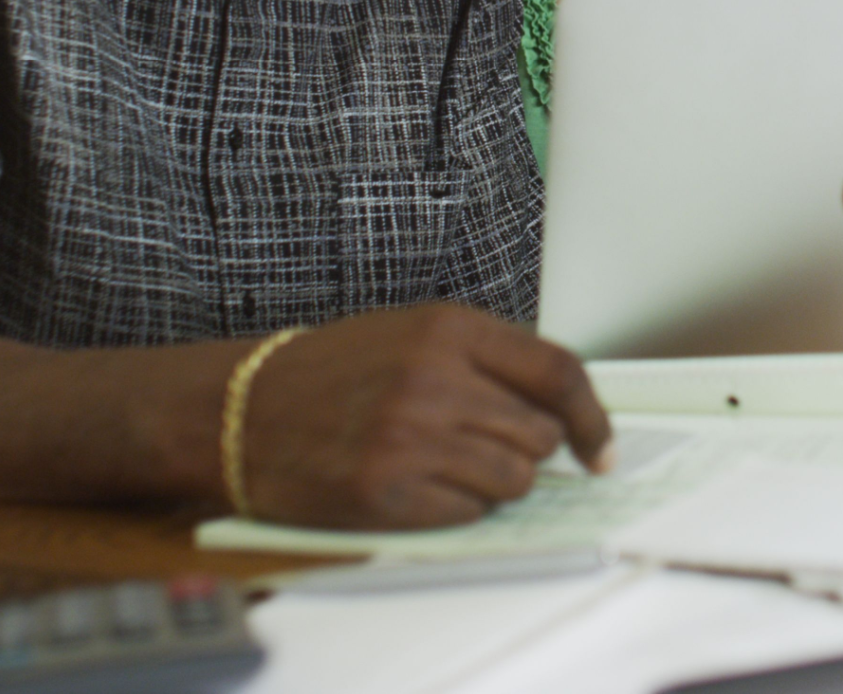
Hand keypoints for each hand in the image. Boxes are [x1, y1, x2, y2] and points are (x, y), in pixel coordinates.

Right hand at [238, 303, 611, 528]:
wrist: (242, 410)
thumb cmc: (334, 373)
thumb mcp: (413, 335)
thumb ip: (487, 359)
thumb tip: (563, 406)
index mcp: (449, 328)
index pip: (558, 372)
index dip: (592, 419)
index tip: (600, 450)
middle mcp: (435, 379)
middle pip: (540, 434)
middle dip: (524, 449)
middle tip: (478, 444)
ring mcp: (411, 436)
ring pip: (514, 479)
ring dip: (494, 483)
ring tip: (444, 464)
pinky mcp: (387, 491)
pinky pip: (469, 513)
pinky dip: (457, 508)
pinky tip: (417, 485)